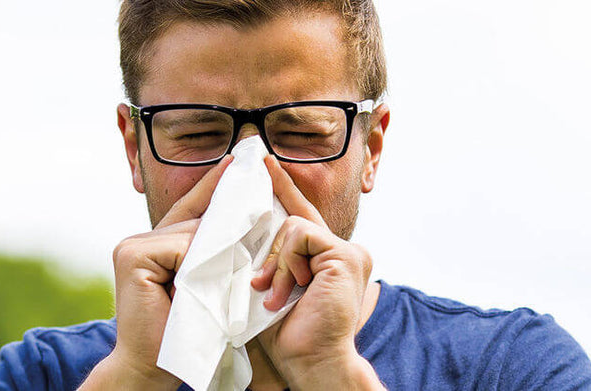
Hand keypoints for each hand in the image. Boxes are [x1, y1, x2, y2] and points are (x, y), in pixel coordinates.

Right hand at [79, 156, 232, 390]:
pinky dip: (195, 265)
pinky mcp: (132, 257)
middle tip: (243, 214)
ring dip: (212, 256)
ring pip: (191, 234)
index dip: (214, 187)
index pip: (192, 212)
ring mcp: (131, 246)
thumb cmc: (184, 332)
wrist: (154, 368)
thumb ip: (206, 254)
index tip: (238, 160)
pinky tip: (191, 286)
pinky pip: (181, 248)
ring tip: (209, 283)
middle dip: (223, 226)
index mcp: (153, 245)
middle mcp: (138, 240)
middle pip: (194, 222)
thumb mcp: (202, 285)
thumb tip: (233, 221)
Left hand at [251, 155, 384, 389]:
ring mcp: (348, 252)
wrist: (308, 362)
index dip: (282, 188)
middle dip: (272, 236)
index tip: (265, 163)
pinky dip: (286, 262)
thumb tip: (242, 231)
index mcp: (326, 258)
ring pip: (293, 226)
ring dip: (276, 262)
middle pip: (295, 217)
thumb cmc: (286, 333)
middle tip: (260, 259)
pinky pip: (301, 234)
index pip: (300, 214)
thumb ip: (268, 257)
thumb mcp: (270, 286)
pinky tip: (289, 290)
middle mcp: (343, 251)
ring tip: (274, 294)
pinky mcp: (346, 256)